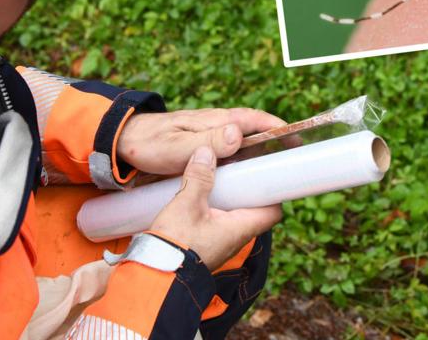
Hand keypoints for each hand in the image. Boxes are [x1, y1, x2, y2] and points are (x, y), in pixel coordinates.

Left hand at [117, 108, 285, 174]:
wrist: (123, 144)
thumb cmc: (149, 144)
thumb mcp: (178, 147)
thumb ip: (208, 142)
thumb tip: (240, 134)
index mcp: (215, 121)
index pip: (255, 120)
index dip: (278, 128)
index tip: (297, 140)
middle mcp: (217, 127)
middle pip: (254, 133)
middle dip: (275, 144)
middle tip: (293, 163)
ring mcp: (210, 139)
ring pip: (243, 146)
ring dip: (260, 157)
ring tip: (276, 176)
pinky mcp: (202, 151)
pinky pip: (229, 157)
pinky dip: (242, 165)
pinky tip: (245, 181)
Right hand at [149, 145, 281, 269]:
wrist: (155, 273)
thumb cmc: (176, 243)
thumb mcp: (186, 204)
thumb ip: (198, 177)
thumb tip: (206, 153)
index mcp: (240, 228)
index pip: (273, 211)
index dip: (272, 191)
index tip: (264, 172)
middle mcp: (235, 238)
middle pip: (252, 209)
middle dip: (245, 189)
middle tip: (236, 168)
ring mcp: (221, 243)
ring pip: (234, 215)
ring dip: (228, 198)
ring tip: (216, 176)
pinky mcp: (206, 244)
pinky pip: (218, 222)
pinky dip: (214, 207)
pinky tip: (200, 195)